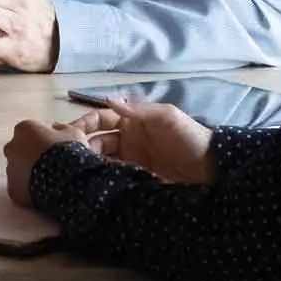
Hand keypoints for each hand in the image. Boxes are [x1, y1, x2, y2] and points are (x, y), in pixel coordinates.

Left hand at [1, 118, 84, 209]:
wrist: (67, 180)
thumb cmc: (69, 151)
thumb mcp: (73, 133)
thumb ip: (61, 128)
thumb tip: (56, 127)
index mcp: (24, 129)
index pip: (28, 131)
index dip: (41, 139)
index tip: (52, 146)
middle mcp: (12, 147)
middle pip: (18, 149)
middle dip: (30, 155)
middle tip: (48, 162)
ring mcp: (10, 169)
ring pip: (17, 169)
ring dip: (29, 172)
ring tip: (48, 178)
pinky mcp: (13, 188)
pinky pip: (20, 187)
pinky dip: (28, 189)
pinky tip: (43, 191)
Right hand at [80, 98, 216, 184]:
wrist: (212, 168)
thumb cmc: (190, 137)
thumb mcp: (167, 117)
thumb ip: (138, 110)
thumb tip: (109, 100)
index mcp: (133, 120)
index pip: (100, 118)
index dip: (84, 123)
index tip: (68, 133)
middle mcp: (128, 137)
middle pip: (96, 139)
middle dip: (81, 144)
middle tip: (67, 156)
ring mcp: (132, 158)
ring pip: (102, 157)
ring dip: (89, 161)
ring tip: (77, 169)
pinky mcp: (137, 175)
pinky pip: (114, 173)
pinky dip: (102, 174)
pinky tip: (93, 180)